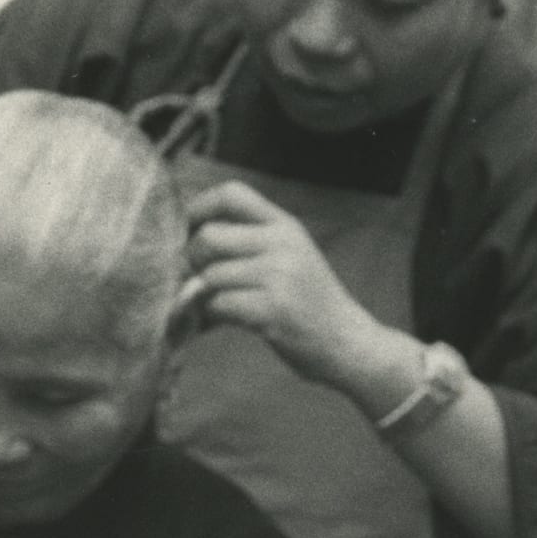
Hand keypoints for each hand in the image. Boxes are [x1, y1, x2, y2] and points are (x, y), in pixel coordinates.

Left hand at [181, 180, 381, 387]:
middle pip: (210, 236)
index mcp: (285, 226)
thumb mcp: (291, 256)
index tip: (189, 229)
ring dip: (202, 294)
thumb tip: (190, 240)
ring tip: (213, 305)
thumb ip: (253, 241)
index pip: (232, 194)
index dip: (200, 207)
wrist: (347, 343)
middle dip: (193, 260)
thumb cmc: (310, 305)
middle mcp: (282, 244)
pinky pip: (219, 304)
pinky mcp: (272, 309)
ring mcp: (278, 276)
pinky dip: (211, 315)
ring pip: (210, 275)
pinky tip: (221, 321)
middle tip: (198, 280)